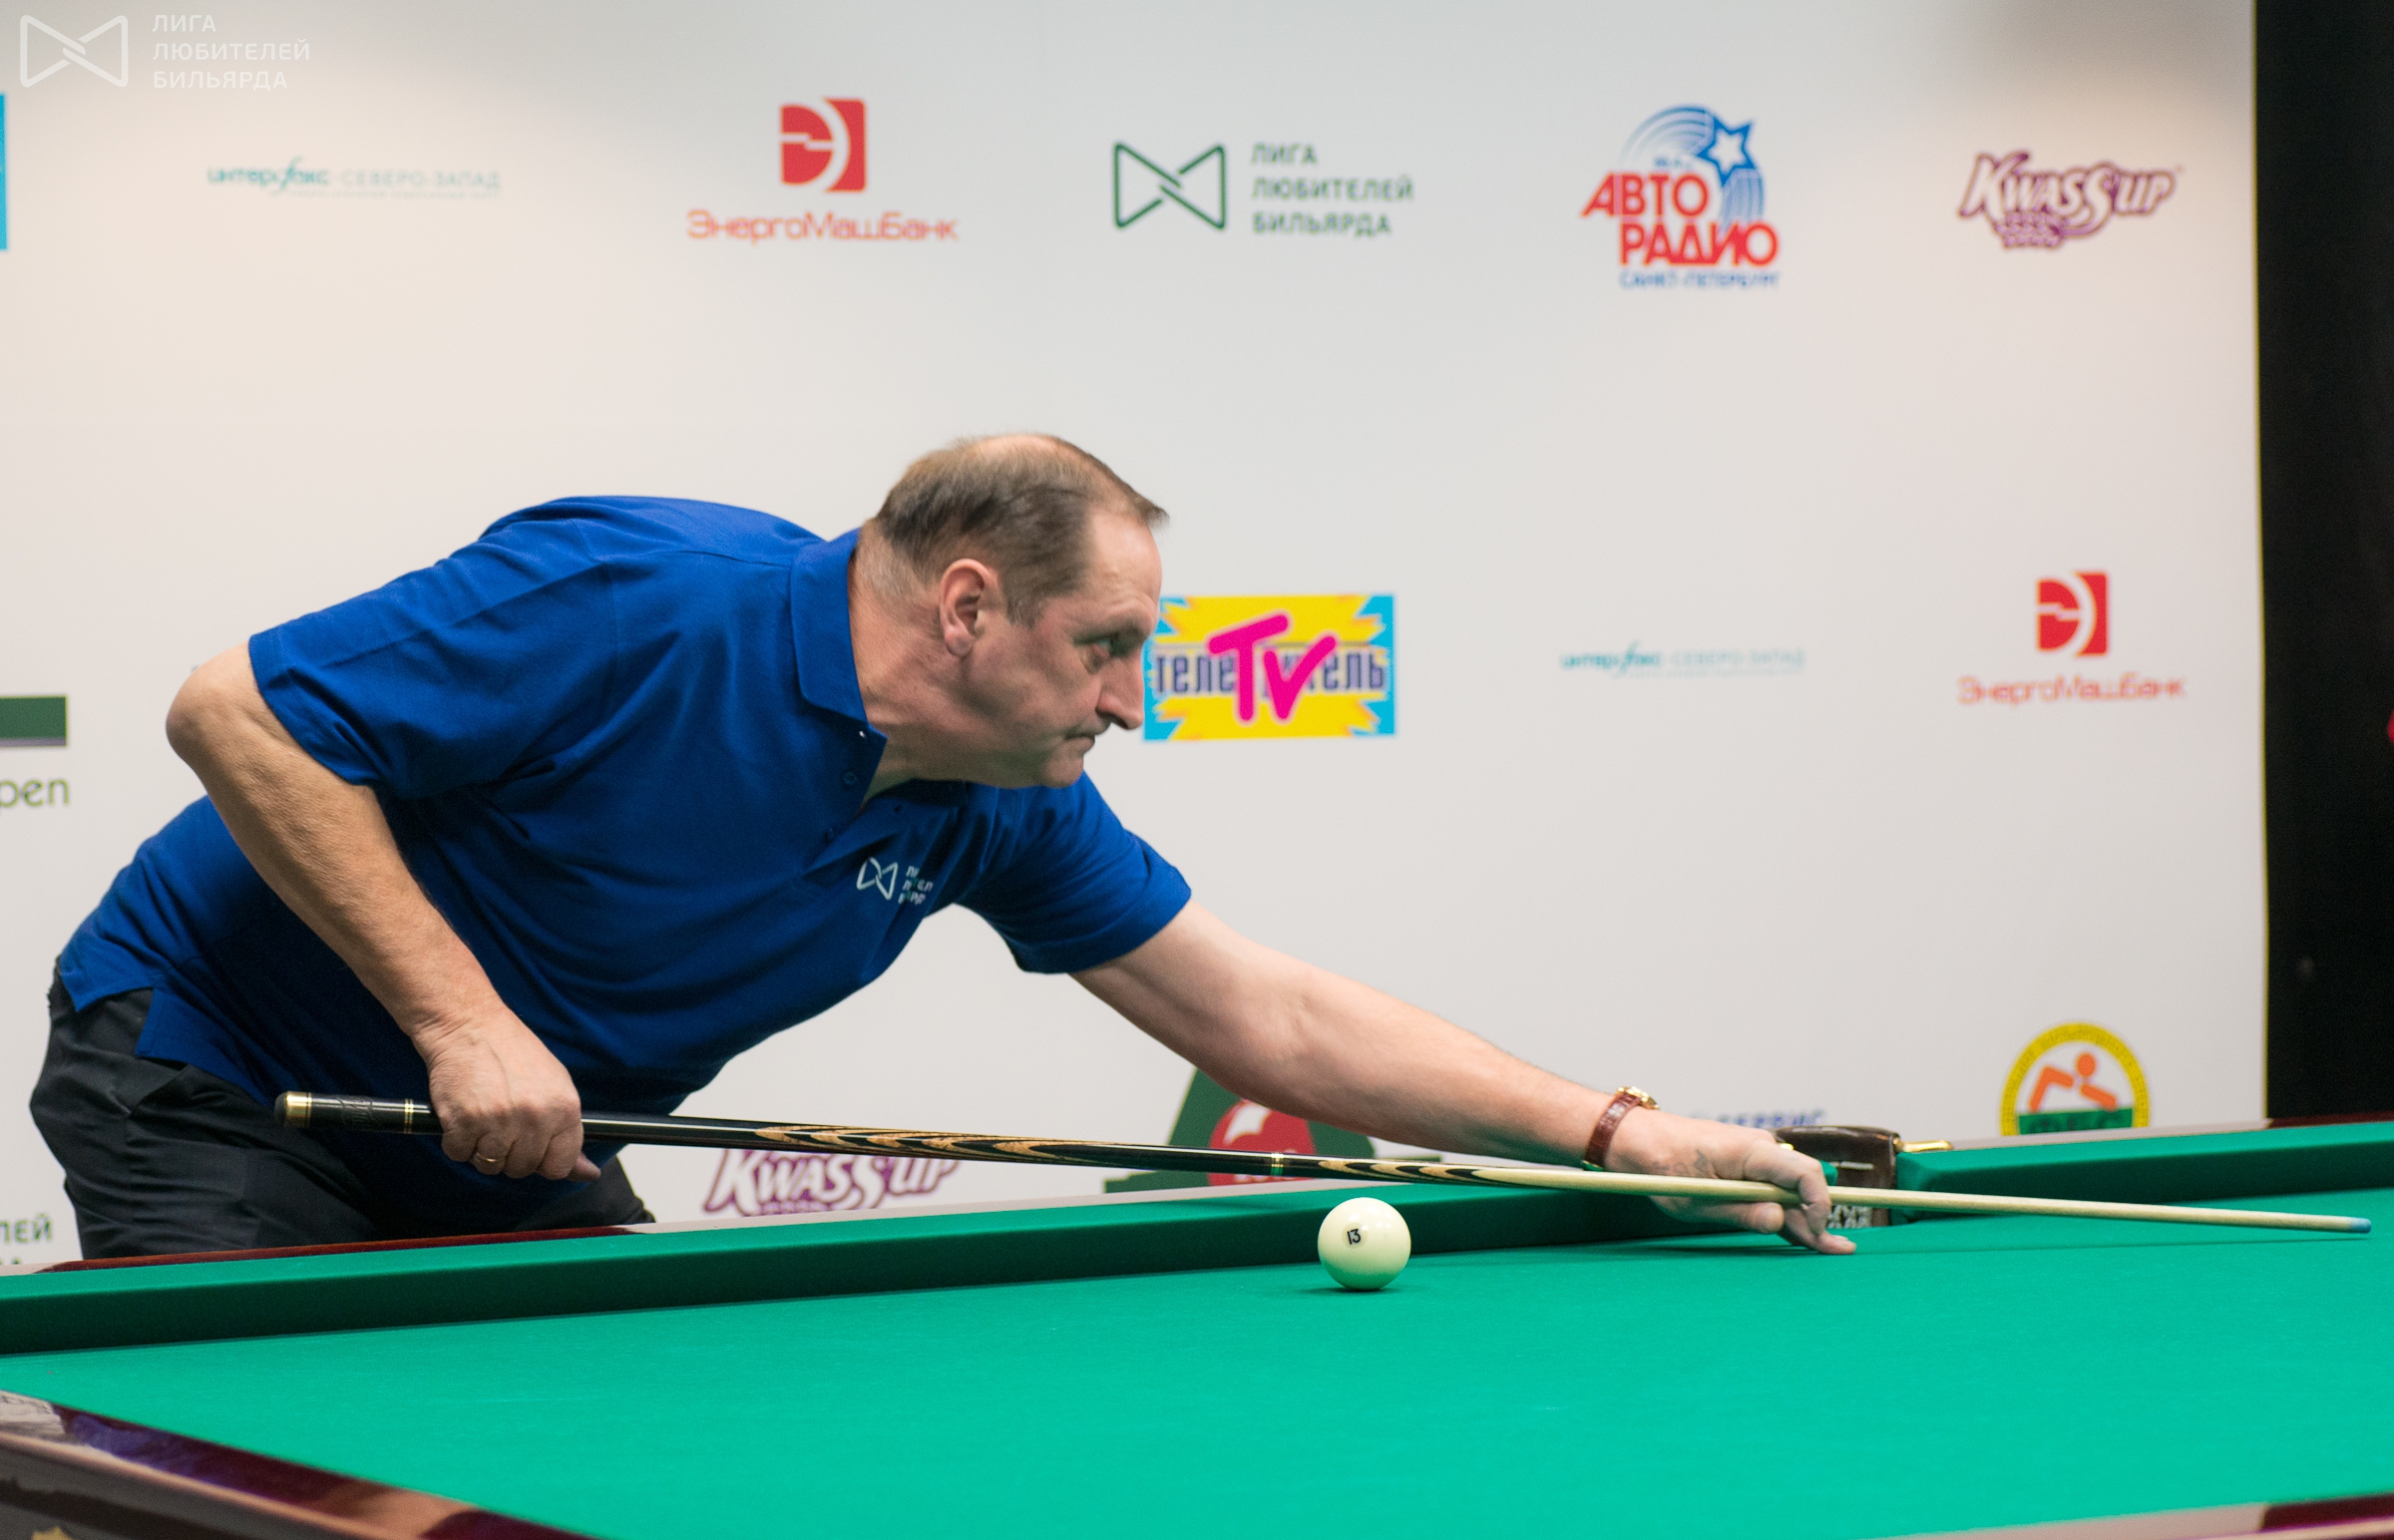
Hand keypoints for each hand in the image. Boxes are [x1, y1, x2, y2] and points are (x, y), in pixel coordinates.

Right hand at [415, 1008, 598, 1181]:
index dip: (543, 1160)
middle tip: (502, 1121)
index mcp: (565, 1109)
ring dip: (481, 1148)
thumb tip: (588, 1174)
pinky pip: (459, 1154)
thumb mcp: (556, 1086)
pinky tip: (463, 1113)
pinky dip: (457, 1140)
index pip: (560, 1166)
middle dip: (510, 1153)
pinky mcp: (464, 1122)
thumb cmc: (513, 1054)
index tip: (533, 1146)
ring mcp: (499, 1121)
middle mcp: (535, 1117)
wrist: (470, 1025)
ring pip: (490, 1166)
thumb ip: (569, 1133)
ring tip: (483, 1115)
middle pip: (522, 1169)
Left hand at [1604, 1109, 1856, 1254]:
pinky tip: (1807, 1233)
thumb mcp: (1698, 1200)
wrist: (1639, 1140)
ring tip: (1831, 1247)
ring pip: (1789, 1189)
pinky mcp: (1745, 1166)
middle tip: (1837, 1250)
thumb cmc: (1662, 1166)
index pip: (1804, 1173)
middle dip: (1819, 1217)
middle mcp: (1760, 1148)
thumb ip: (1740, 1212)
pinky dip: (1785, 1211)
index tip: (1815, 1232)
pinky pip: (1772, 1188)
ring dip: (1804, 1218)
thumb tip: (1779, 1222)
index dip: (1818, 1204)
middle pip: (1803, 1183)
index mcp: (1750, 1150)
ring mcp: (1754, 1157)